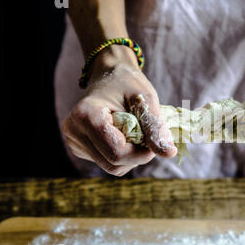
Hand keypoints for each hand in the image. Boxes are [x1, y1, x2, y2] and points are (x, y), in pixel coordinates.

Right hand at [62, 45, 176, 175]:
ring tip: (135, 132)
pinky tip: (124, 136)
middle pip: (113, 163)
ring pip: (112, 167)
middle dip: (137, 155)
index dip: (141, 152)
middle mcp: (73, 130)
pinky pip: (108, 164)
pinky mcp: (79, 148)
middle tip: (148, 136)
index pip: (116, 151)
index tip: (156, 141)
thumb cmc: (128, 83)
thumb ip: (155, 126)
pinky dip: (124, 155)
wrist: (110, 77)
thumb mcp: (146, 99)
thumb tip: (170, 153)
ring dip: (132, 156)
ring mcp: (73, 141)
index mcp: (86, 115)